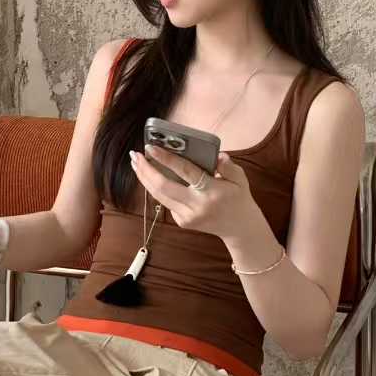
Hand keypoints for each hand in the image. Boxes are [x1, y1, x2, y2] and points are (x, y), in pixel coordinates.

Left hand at [130, 145, 262, 241]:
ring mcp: (187, 217)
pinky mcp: (182, 222)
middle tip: (135, 155)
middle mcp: (196, 206)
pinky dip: (156, 188)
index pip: (185, 172)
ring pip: (159, 195)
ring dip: (144, 178)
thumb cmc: (238, 198)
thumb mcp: (240, 179)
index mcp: (211, 191)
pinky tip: (149, 176)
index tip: (151, 147)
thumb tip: (217, 156)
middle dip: (145, 170)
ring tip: (136, 162)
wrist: (239, 228)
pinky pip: (165, 202)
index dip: (166, 159)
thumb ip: (228, 166)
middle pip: (163, 186)